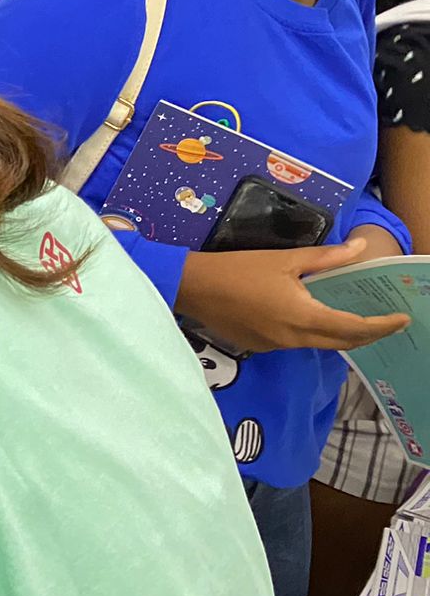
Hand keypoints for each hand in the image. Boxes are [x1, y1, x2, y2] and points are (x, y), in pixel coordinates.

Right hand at [177, 237, 410, 354]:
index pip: (354, 328)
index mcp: (303, 316)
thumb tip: (359, 249)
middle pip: (342, 343)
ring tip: (352, 318)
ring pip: (319, 344)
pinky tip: (308, 317)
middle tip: (386, 323)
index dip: (382, 326)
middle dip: (368, 335)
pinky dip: (311, 333)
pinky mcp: (260, 347)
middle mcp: (294, 338)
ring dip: (339, 334)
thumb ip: (325, 258)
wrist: (193, 288)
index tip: (402, 319)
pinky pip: (296, 342)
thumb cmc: (237, 269)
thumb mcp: (284, 259)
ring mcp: (276, 346)